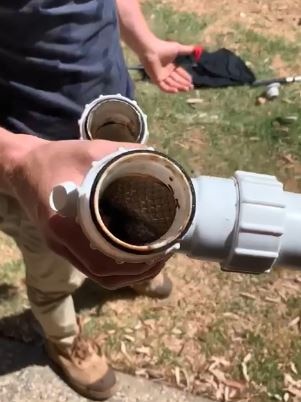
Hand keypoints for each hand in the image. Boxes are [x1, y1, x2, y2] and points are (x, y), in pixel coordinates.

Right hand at [10, 135, 167, 288]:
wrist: (23, 167)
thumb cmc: (55, 159)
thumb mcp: (90, 151)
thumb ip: (124, 155)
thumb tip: (158, 160)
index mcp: (65, 224)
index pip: (103, 260)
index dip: (136, 263)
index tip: (161, 251)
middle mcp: (62, 243)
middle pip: (104, 274)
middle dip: (140, 271)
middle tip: (166, 254)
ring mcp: (62, 247)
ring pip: (100, 275)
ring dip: (130, 273)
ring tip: (156, 258)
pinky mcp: (65, 246)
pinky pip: (94, 266)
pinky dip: (118, 267)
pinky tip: (135, 254)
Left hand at [139, 37, 194, 92]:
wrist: (152, 50)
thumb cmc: (164, 47)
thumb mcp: (178, 49)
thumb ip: (187, 50)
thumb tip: (197, 49)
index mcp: (171, 66)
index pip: (180, 74)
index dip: (186, 78)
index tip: (192, 81)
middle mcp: (166, 72)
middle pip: (177, 80)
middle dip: (184, 84)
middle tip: (191, 87)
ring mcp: (161, 76)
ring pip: (172, 84)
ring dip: (179, 87)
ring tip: (187, 89)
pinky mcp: (157, 80)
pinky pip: (164, 87)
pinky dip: (170, 90)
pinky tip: (176, 90)